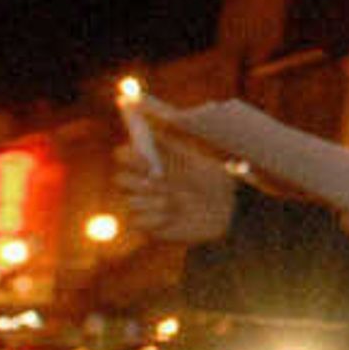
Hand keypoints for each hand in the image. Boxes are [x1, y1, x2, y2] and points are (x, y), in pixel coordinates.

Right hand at [115, 143, 237, 246]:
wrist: (227, 208)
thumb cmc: (212, 180)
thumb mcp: (196, 160)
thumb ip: (172, 146)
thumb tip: (149, 125)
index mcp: (151, 164)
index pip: (124, 156)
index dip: (128, 156)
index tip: (145, 159)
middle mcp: (144, 183)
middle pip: (121, 179)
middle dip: (136, 181)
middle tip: (158, 181)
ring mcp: (146, 204)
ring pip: (129, 201)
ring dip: (150, 201)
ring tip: (173, 201)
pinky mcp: (150, 225)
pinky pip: (137, 221)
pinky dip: (153, 218)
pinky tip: (173, 216)